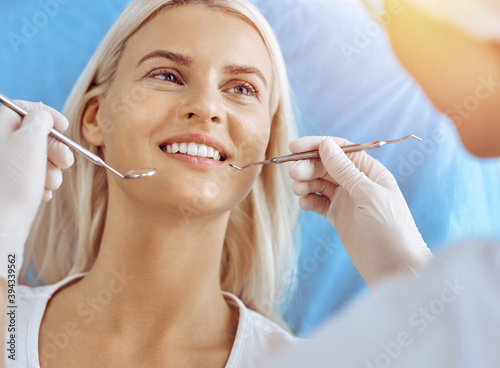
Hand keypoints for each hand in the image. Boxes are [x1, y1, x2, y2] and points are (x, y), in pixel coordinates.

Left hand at [0, 101, 73, 276]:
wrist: (0, 226)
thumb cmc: (13, 181)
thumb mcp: (30, 140)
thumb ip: (39, 120)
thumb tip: (43, 116)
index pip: (22, 108)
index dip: (46, 115)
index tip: (65, 127)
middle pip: (32, 134)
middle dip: (54, 148)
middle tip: (67, 162)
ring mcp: (2, 167)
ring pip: (34, 158)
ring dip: (50, 169)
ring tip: (50, 184)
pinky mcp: (6, 186)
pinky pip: (29, 176)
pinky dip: (41, 182)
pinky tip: (42, 193)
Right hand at [289, 136, 432, 286]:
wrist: (395, 268)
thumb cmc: (390, 229)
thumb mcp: (368, 195)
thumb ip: (345, 170)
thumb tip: (326, 145)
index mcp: (370, 171)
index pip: (340, 149)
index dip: (317, 145)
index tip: (294, 147)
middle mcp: (357, 182)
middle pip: (326, 165)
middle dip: (308, 166)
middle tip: (294, 174)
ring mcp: (346, 200)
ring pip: (319, 183)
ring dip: (306, 183)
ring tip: (298, 190)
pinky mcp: (337, 217)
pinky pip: (318, 202)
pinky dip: (309, 200)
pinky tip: (305, 204)